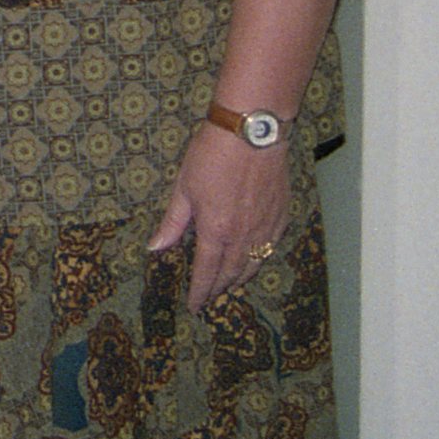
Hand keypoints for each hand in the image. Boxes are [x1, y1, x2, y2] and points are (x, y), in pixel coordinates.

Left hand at [149, 122, 292, 312]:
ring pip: (255, 265)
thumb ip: (173, 223)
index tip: (194, 306)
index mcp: (217, 231)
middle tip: (209, 297)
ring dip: (240, 279)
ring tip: (229, 285)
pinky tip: (254, 260)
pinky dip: (261, 260)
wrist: (252, 132)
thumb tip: (156, 248)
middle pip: (232, 273)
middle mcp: (244, 236)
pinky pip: (271, 248)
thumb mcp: (183, 187)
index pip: (207, 272)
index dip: (200, 292)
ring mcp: (266, 227)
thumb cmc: (212, 154)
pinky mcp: (281, 216)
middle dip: (219, 289)